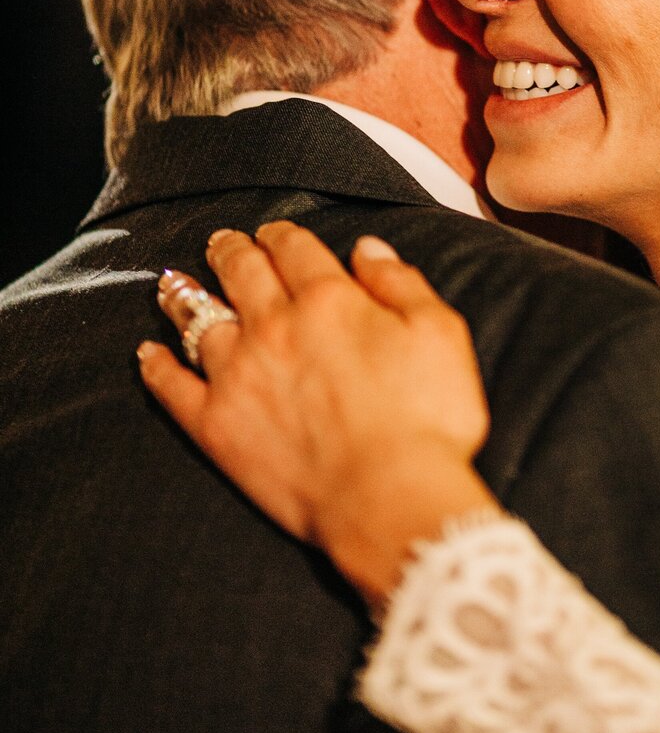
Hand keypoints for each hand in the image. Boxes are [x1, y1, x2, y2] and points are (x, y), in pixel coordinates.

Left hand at [139, 221, 500, 605]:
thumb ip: (401, 282)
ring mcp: (238, 375)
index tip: (274, 233)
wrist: (389, 499)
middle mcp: (275, 325)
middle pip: (240, 272)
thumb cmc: (428, 419)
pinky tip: (147, 353)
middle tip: (222, 242)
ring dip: (185, 296)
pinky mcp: (215, 425)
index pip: (294, 248)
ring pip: (198, 320)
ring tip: (174, 284)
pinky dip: (156, 366)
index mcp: (330, 298)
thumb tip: (367, 249)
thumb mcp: (440, 333)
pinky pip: (172, 387)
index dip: (281, 235)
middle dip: (230, 250)